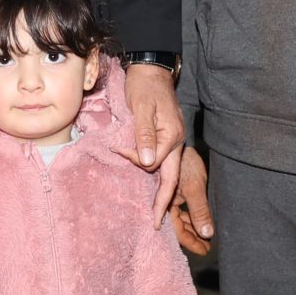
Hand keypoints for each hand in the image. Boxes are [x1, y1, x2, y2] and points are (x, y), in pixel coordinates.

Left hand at [120, 64, 186, 228]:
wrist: (151, 70)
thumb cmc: (144, 86)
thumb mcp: (141, 108)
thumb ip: (144, 135)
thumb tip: (147, 162)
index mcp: (172, 136)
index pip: (157, 164)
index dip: (138, 163)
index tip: (119, 153)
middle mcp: (175, 142)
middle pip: (171, 177)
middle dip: (164, 202)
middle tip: (155, 223)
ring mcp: (172, 141)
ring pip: (167, 172)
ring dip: (159, 190)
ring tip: (153, 210)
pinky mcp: (165, 138)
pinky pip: (162, 162)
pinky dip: (155, 175)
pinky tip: (150, 185)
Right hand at [172, 151, 215, 257]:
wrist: (180, 142)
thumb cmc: (185, 163)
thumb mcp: (195, 188)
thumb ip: (199, 211)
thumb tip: (207, 234)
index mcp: (167, 204)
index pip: (178, 230)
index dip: (191, 242)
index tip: (205, 251)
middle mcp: (166, 203)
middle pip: (178, 226)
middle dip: (193, 237)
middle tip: (208, 247)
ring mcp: (171, 198)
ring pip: (180, 219)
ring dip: (193, 228)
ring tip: (206, 237)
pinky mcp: (175, 192)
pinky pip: (182, 210)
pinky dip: (191, 217)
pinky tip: (200, 222)